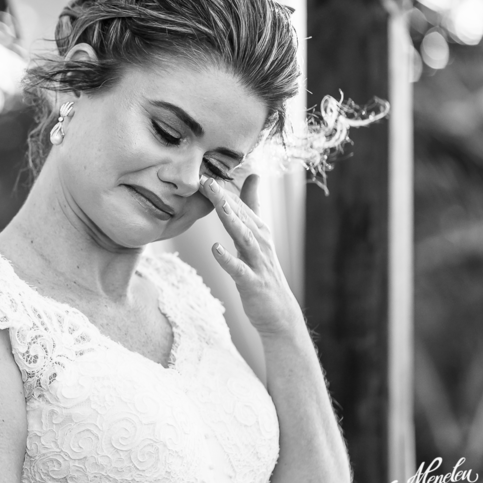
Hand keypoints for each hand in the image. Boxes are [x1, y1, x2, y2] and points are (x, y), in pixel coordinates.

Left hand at [198, 174, 300, 337]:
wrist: (278, 311)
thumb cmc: (263, 269)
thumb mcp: (258, 235)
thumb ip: (253, 206)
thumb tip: (254, 175)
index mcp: (258, 230)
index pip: (239, 205)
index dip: (223, 189)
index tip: (204, 171)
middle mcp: (260, 242)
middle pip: (241, 216)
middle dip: (224, 198)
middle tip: (206, 180)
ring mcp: (257, 262)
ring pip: (243, 237)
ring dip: (230, 220)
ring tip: (216, 204)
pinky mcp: (252, 282)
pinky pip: (239, 269)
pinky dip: (228, 259)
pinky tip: (215, 248)